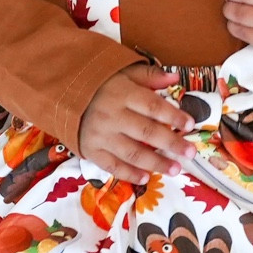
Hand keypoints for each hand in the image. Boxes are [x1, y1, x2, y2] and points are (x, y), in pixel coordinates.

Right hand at [78, 65, 192, 183]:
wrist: (62, 95)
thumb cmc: (100, 85)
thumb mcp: (123, 73)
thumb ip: (149, 76)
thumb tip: (174, 78)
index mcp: (122, 94)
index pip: (152, 106)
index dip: (173, 116)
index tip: (190, 124)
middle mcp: (112, 116)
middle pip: (146, 132)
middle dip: (171, 144)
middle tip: (190, 153)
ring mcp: (100, 135)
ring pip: (132, 153)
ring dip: (156, 163)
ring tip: (175, 169)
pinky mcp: (91, 150)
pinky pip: (112, 165)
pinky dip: (129, 174)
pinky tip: (146, 178)